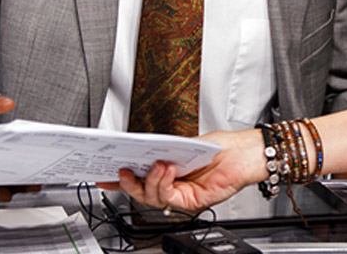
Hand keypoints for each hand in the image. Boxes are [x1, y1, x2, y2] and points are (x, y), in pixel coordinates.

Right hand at [100, 129, 266, 212]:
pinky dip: (164, 183)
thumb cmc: (220, 147)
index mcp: (167, 171)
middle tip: (123, 169)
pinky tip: (167, 169)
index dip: (119, 179)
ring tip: (157, 164)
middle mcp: (172, 186)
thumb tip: (140, 149)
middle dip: (127, 182)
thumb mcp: (183, 144)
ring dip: (150, 180)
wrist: (244, 153)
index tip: (102, 175)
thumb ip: (162, 150)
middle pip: (141, 192)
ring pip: (152, 197)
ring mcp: (181, 195)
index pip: (139, 178)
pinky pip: (169, 197)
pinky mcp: (192, 201)